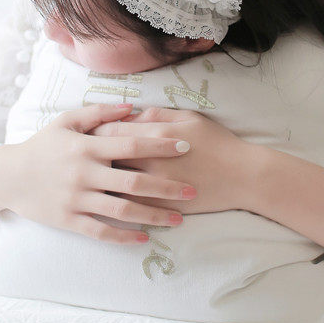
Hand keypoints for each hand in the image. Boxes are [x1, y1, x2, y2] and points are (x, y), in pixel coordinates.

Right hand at [0, 103, 196, 243]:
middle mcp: (85, 173)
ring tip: (179, 219)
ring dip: (154, 215)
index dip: (160, 145)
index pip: (131, 144)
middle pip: (134, 180)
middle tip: (193, 190)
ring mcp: (77, 198)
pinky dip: (124, 236)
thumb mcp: (67, 122)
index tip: (186, 147)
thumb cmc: (42, 146)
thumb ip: (100, 113)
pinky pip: (100, 231)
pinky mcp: (68, 220)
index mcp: (87, 146)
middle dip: (167, 186)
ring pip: (123, 210)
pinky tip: (144, 238)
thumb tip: (132, 107)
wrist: (7, 176)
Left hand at [90, 106, 259, 214]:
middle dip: (91, 159)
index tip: (86, 133)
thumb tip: (130, 115)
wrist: (242, 176)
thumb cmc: (217, 143)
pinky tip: (108, 201)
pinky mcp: (161, 207)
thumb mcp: (189, 118)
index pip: (111, 133)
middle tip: (81, 158)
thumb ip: (157, 115)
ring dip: (100, 183)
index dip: (95, 133)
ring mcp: (154, 187)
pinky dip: (117, 203)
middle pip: (107, 160)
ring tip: (91, 179)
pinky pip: (130, 207)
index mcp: (155, 136)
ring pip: (114, 186)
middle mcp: (149, 162)